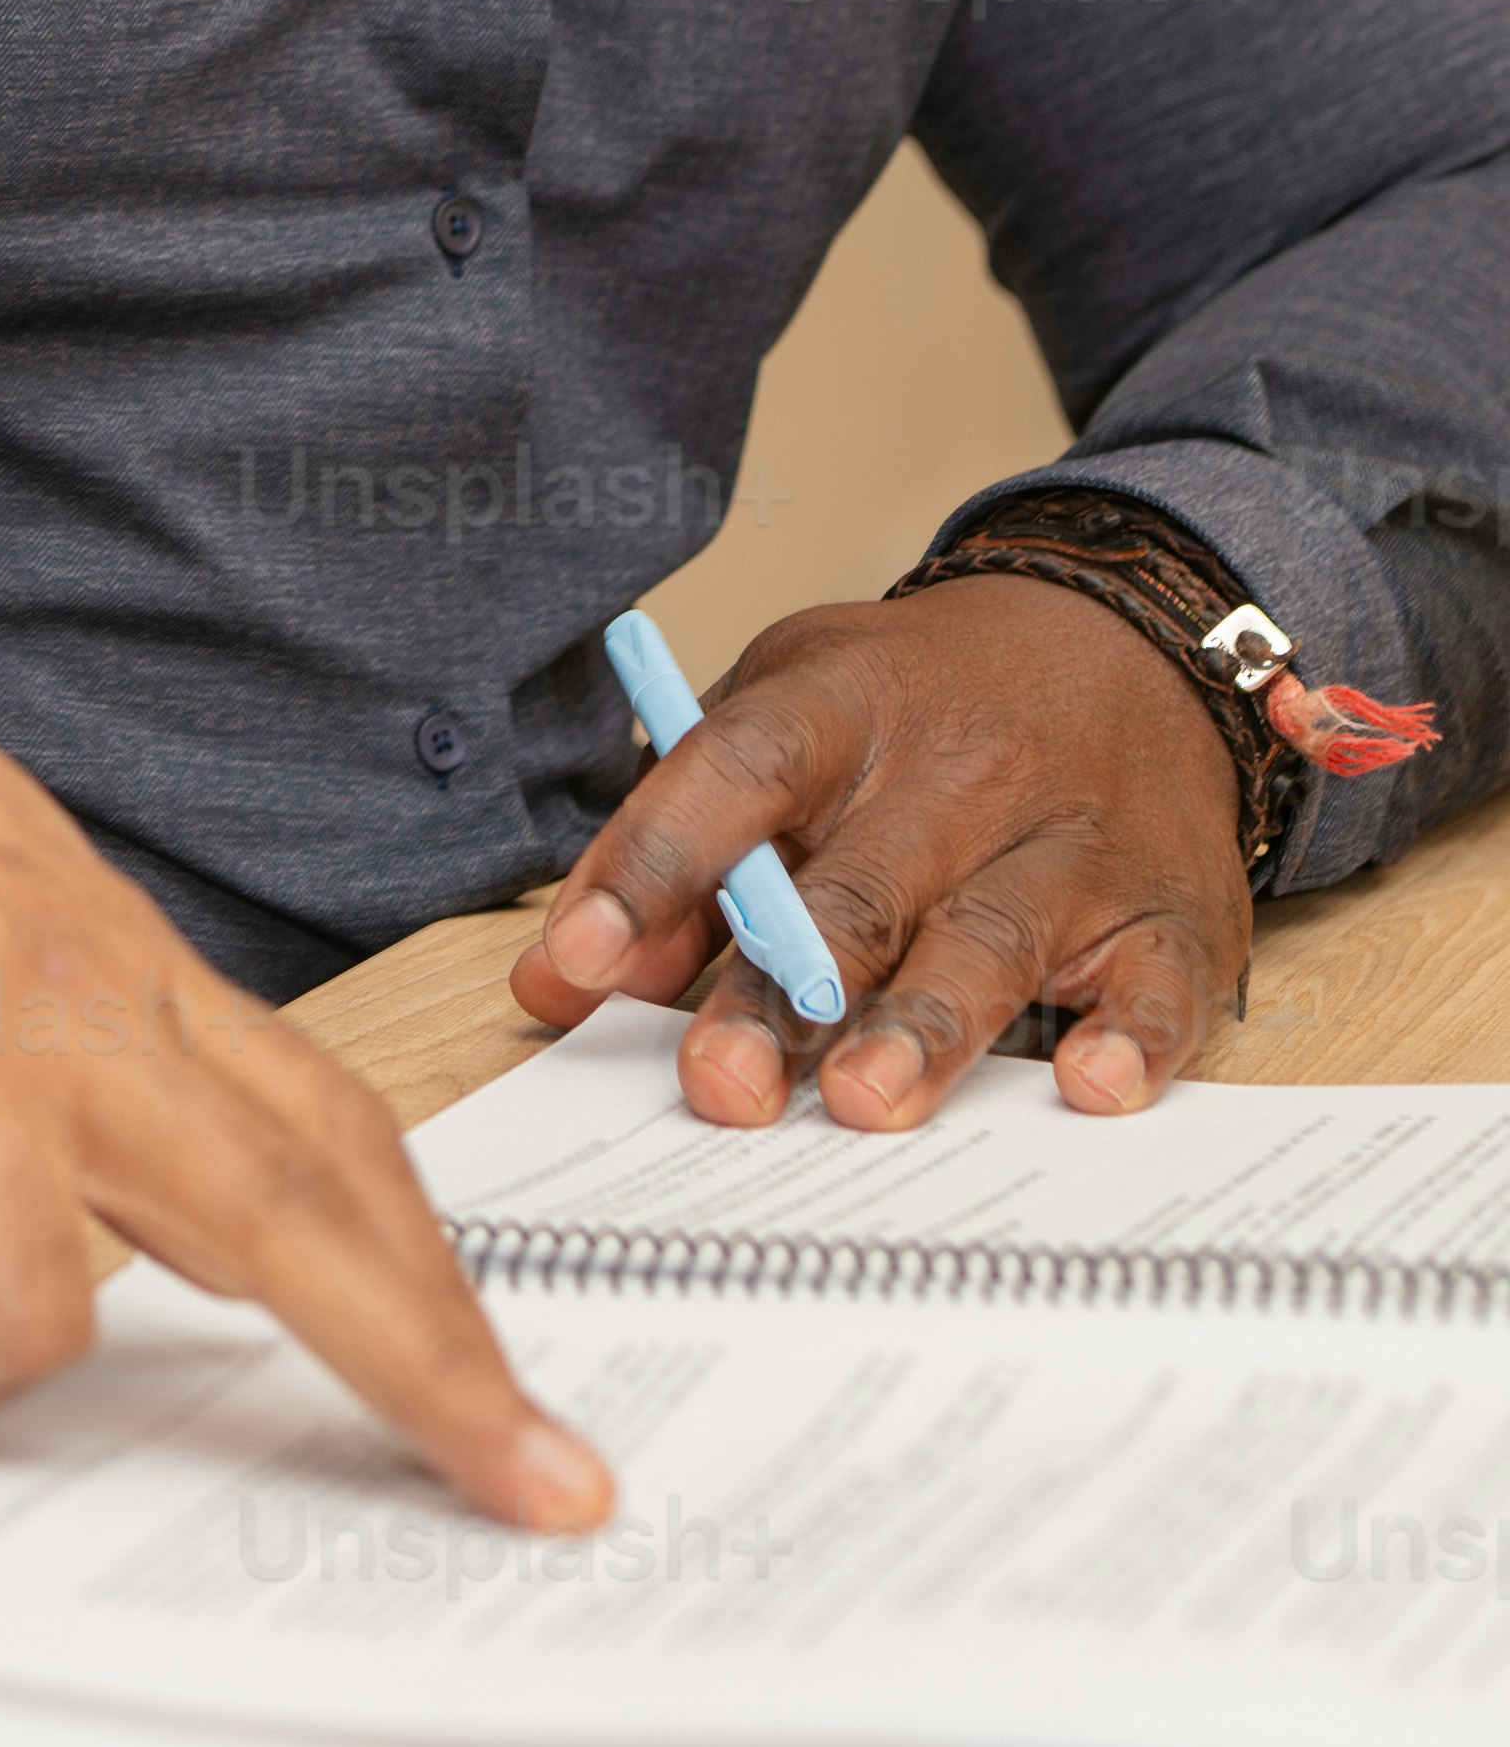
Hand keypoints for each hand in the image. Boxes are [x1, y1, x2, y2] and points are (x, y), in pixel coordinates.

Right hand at [0, 639, 611, 1526]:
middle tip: (520, 1481)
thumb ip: (103, 1030)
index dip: (439, 1275)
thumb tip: (191, 1193)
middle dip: (421, 1365)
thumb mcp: (10, 888)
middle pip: (286, 1210)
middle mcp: (59, 1003)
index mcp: (122, 963)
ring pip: (33, 1296)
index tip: (515, 1398)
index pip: (329, 1127)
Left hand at [507, 573, 1252, 1125]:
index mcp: (845, 703)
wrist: (1125, 644)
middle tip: (722, 1085)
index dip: (653, 860)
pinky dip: (1128, 1040)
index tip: (579, 959)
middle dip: (785, 990)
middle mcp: (962, 768)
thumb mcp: (788, 714)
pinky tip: (1087, 1088)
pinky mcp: (1169, 913)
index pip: (736, 768)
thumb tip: (577, 975)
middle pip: (860, 884)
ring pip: (988, 938)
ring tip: (863, 1102)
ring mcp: (1071, 841)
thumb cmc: (923, 705)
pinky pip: (1153, 984)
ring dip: (924, 1027)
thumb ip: (683, 835)